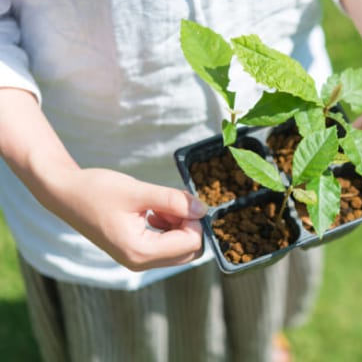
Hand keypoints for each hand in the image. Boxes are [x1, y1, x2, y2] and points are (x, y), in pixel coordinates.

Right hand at [48, 167, 207, 270]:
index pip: (191, 243)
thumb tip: (202, 210)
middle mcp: (140, 263)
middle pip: (189, 251)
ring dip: (179, 226)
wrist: (66, 194)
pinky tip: (154, 211)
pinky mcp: (136, 253)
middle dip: (189, 225)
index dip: (194, 220)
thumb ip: (173, 201)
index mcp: (140, 252)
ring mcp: (137, 260)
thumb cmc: (97, 190)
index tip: (182, 200)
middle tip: (172, 202)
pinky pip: (167, 246)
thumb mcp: (138, 192)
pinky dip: (169, 228)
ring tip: (160, 206)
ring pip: (180, 249)